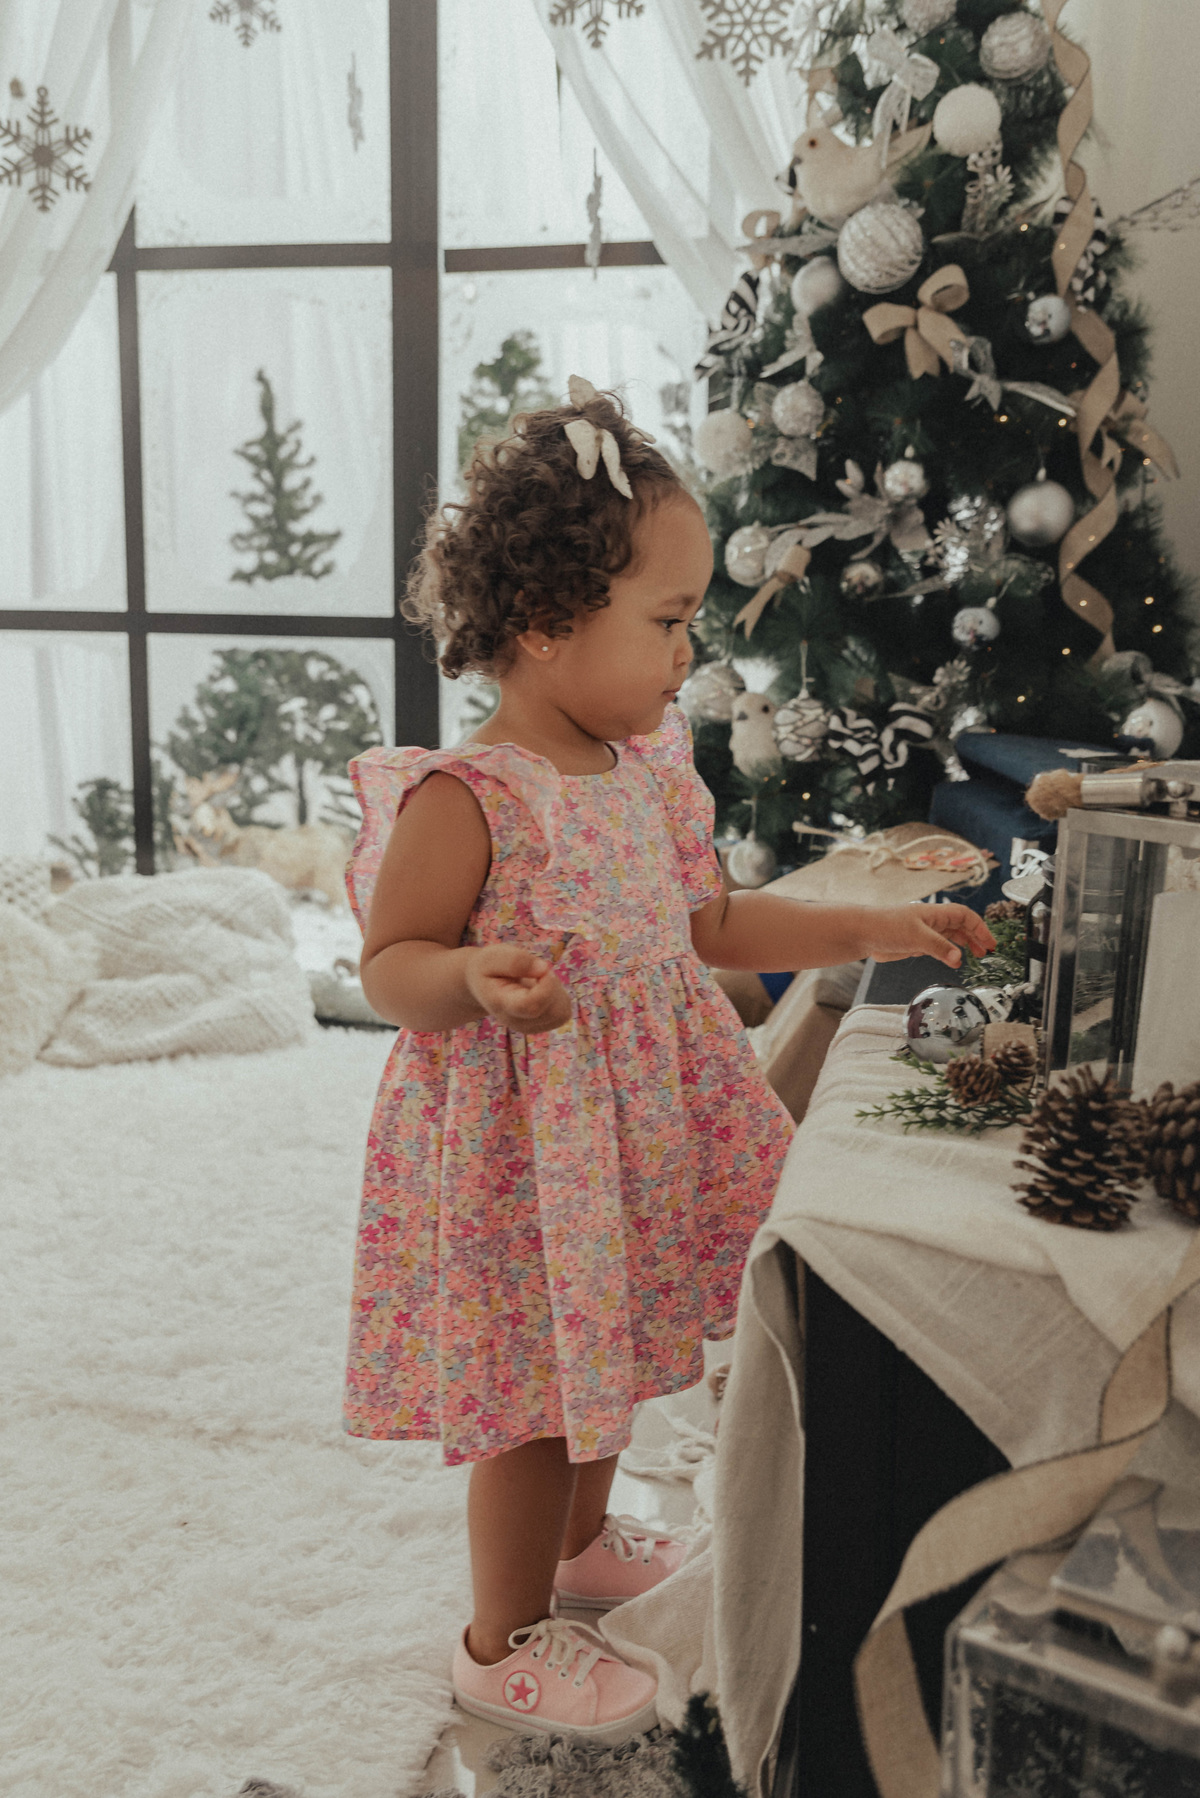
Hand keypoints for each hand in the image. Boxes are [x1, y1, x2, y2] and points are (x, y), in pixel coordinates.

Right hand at [465, 945, 572, 1033]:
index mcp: (502, 1005)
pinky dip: (559, 997)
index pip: (531, 1006)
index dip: (546, 986)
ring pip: (561, 1013)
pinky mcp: (543, 1025)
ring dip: (556, 990)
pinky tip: (542, 988)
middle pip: (552, 1012)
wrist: (485, 984)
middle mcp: (516, 1022)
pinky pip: (563, 1012)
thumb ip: (515, 960)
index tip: (544, 967)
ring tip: (536, 979)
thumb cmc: (489, 967)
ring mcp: (531, 1027)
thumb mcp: (493, 956)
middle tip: (536, 969)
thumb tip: (544, 969)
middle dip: (553, 986)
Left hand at [867, 903, 995, 970]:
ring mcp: (924, 932)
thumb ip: (938, 947)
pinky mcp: (915, 944)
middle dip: (975, 937)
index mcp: (935, 913)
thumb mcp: (916, 936)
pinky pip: (938, 947)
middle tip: (987, 952)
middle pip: (960, 926)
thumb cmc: (886, 926)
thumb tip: (959, 958)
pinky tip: (953, 960)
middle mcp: (932, 921)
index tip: (989, 943)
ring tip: (976, 956)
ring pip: (951, 937)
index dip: (979, 928)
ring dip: (964, 945)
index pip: (965, 916)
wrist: (862, 933)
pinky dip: (949, 952)